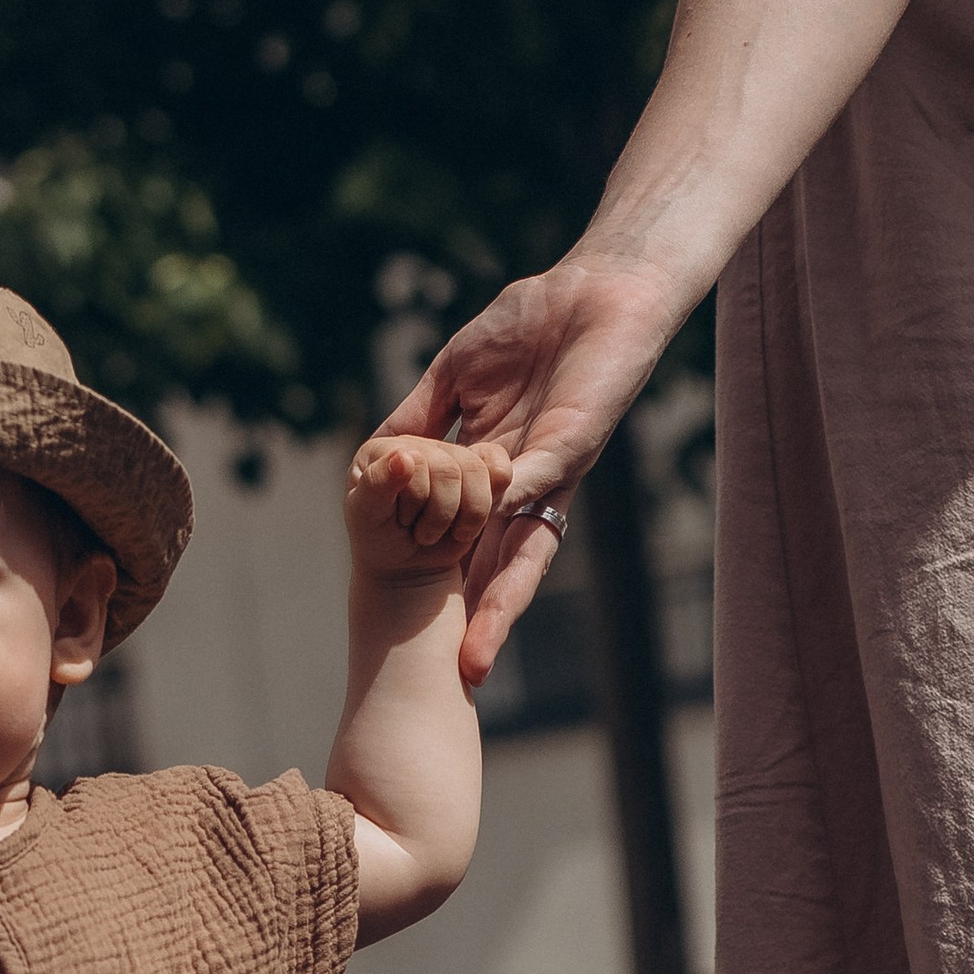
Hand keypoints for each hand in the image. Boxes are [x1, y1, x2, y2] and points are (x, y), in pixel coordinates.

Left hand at [344, 429, 498, 581]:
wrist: (405, 567)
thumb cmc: (379, 540)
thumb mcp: (366, 517)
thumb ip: (377, 484)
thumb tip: (405, 455)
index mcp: (383, 448)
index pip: (417, 461)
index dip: (414, 500)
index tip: (396, 519)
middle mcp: (417, 444)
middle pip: (449, 469)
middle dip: (438, 513)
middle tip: (419, 531)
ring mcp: (449, 457)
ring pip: (476, 472)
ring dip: (463, 515)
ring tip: (441, 531)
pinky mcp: (476, 472)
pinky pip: (499, 472)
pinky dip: (486, 506)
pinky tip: (465, 526)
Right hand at [374, 256, 673, 687]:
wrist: (598, 289)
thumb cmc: (532, 325)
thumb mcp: (455, 375)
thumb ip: (419, 417)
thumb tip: (374, 454)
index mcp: (497, 476)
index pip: (465, 546)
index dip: (445, 591)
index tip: (417, 642)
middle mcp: (528, 487)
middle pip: (496, 570)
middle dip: (474, 624)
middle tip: (450, 684)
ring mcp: (555, 470)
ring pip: (524, 550)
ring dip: (500, 601)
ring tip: (475, 650)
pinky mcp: (577, 438)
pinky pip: (541, 477)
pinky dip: (514, 503)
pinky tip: (487, 535)